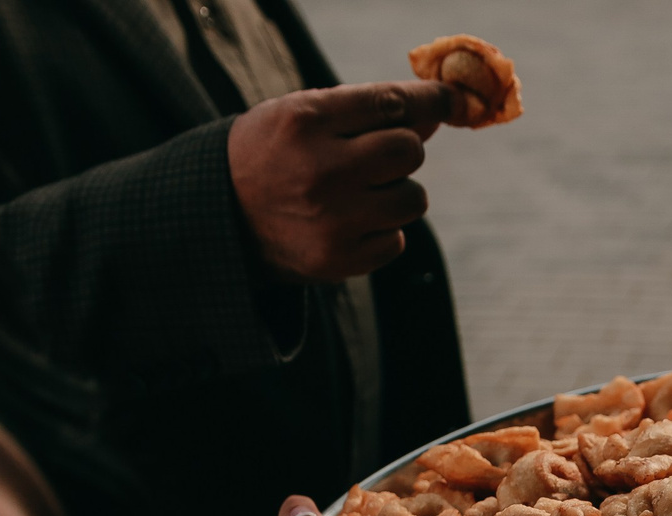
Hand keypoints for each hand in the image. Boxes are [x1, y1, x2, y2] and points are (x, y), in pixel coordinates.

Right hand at [228, 81, 455, 280]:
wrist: (221, 214)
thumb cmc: (273, 154)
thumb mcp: (303, 115)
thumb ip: (366, 111)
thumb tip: (436, 111)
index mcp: (306, 122)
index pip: (390, 104)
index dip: (429, 101)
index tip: (451, 100)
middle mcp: (321, 170)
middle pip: (408, 151)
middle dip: (402, 150)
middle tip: (376, 157)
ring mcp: (331, 219)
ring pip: (413, 200)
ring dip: (397, 194)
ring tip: (359, 194)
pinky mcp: (338, 260)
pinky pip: (397, 241)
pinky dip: (381, 231)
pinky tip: (348, 224)